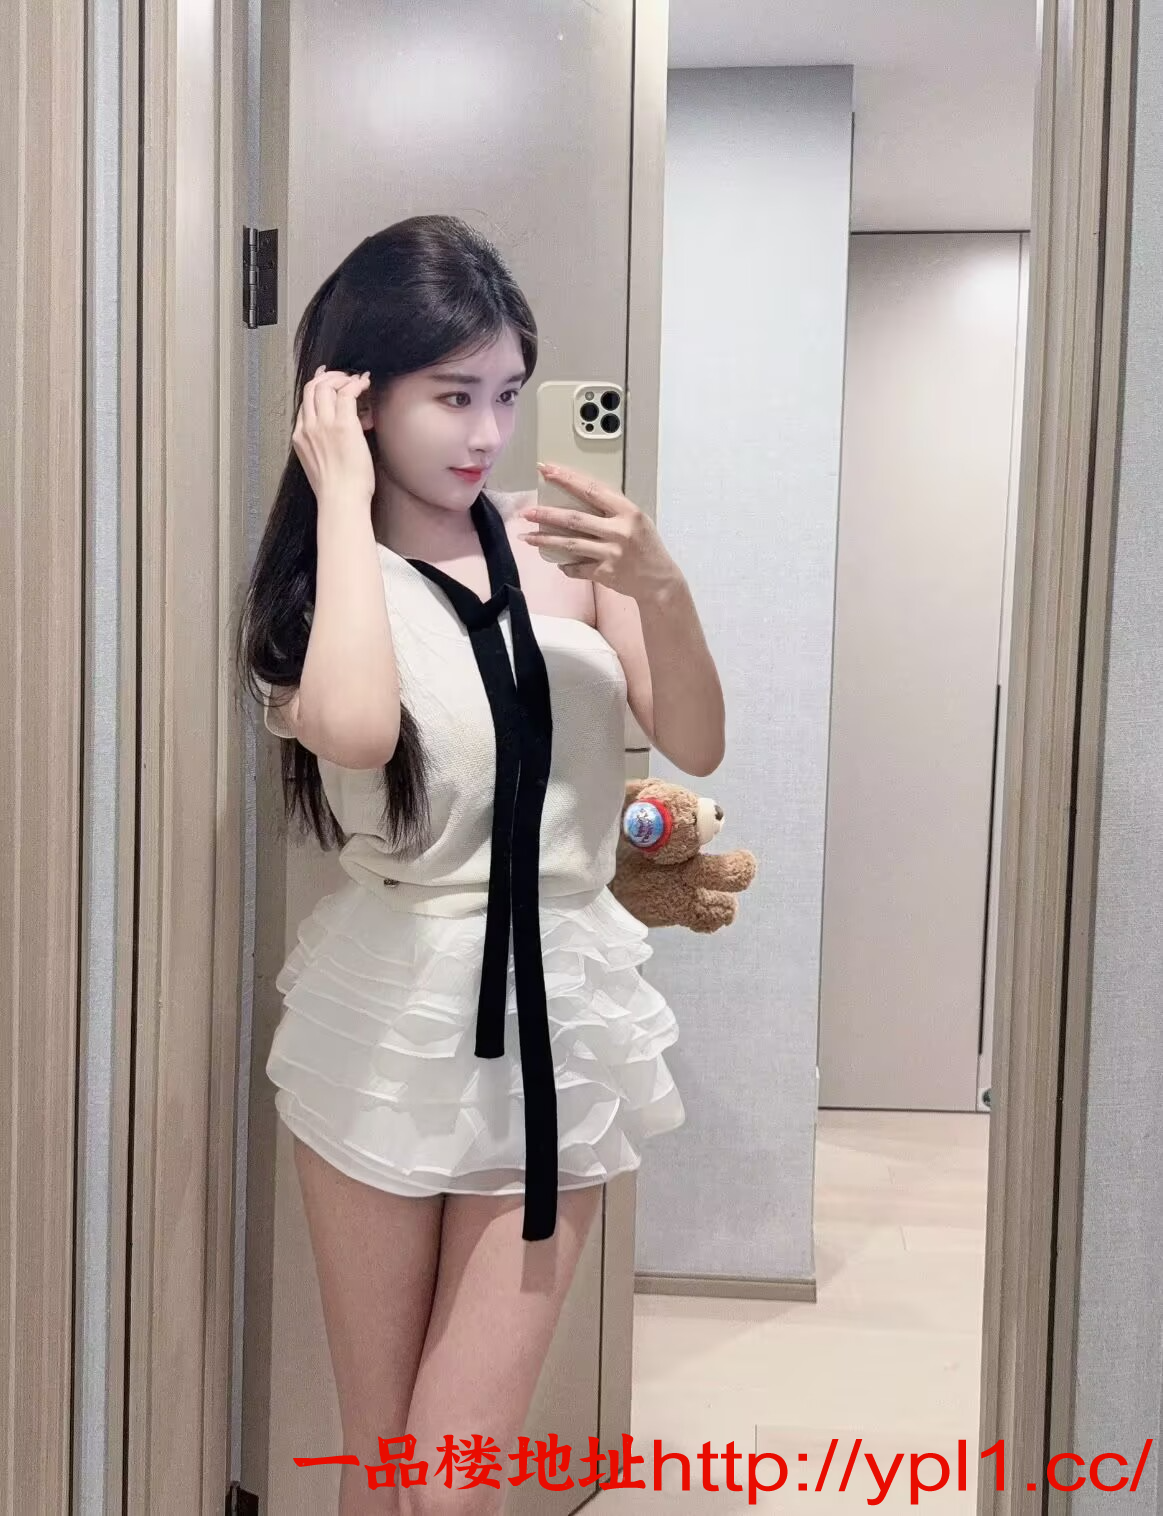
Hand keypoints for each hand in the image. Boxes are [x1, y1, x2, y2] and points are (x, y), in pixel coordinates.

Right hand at [292, 366, 374, 508]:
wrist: (341, 500)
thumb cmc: (336, 490)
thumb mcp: (318, 465)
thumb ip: (321, 447)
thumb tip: (337, 438)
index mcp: (300, 437)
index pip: (305, 403)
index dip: (318, 388)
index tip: (329, 384)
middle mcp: (308, 427)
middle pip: (311, 388)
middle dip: (328, 378)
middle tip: (344, 377)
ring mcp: (323, 424)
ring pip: (326, 386)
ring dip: (342, 378)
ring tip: (356, 381)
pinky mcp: (342, 425)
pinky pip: (346, 393)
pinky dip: (356, 384)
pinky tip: (364, 384)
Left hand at [517, 462, 682, 602]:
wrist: (659, 581)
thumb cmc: (647, 546)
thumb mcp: (637, 519)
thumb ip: (612, 509)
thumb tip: (579, 496)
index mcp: (627, 511)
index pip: (591, 490)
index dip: (566, 479)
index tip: (546, 470)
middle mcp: (619, 531)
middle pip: (574, 519)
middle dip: (547, 515)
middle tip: (527, 511)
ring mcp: (611, 554)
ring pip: (570, 544)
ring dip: (545, 540)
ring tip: (526, 537)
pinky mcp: (606, 574)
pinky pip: (578, 568)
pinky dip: (566, 566)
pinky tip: (557, 563)